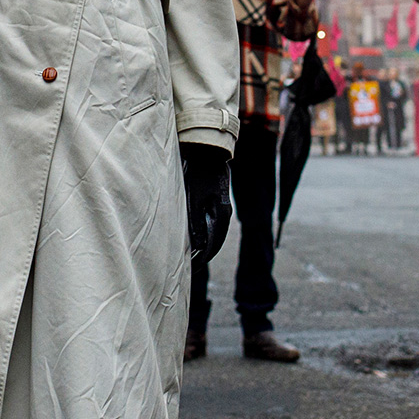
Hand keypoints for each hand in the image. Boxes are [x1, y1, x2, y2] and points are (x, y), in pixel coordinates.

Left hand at [181, 142, 232, 259]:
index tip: (193, 269)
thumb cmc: (197, 172)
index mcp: (221, 214)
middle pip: (216, 240)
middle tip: (193, 267)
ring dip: (206, 244)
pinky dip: (206, 232)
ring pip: (216, 231)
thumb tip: (198, 246)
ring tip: (195, 255)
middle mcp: (225, 212)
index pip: (214, 244)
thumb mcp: (193, 198)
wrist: (207, 149)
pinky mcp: (217, 199)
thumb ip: (194, 222)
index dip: (203, 258)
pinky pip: (213, 221)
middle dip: (205, 255)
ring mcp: (222, 205)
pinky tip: (198, 235)